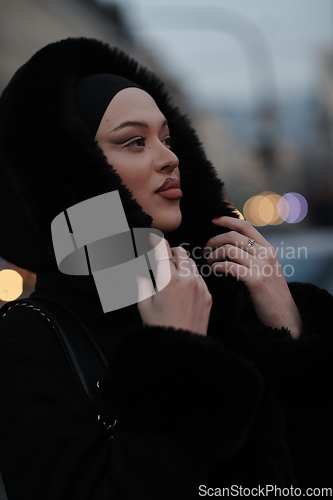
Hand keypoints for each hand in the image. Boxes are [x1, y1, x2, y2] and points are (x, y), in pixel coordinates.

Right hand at [137, 237, 211, 335]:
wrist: (183, 346)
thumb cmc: (160, 327)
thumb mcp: (143, 304)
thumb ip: (142, 281)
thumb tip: (140, 268)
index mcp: (168, 279)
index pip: (162, 250)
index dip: (156, 240)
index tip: (152, 237)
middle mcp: (187, 279)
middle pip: (181, 252)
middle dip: (171, 251)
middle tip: (162, 257)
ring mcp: (200, 287)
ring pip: (192, 264)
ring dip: (182, 263)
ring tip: (172, 273)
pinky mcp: (208, 295)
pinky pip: (200, 278)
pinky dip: (191, 276)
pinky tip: (183, 287)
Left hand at [202, 216, 302, 338]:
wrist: (284, 317)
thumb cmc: (268, 295)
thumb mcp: (263, 270)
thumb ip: (249, 258)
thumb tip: (224, 249)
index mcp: (268, 249)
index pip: (246, 226)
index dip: (227, 220)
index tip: (213, 220)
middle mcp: (266, 254)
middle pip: (233, 236)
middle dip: (214, 240)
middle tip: (204, 250)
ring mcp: (262, 266)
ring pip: (229, 250)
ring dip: (213, 255)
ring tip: (208, 263)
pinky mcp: (256, 280)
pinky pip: (229, 266)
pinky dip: (217, 267)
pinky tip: (212, 271)